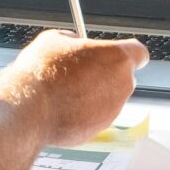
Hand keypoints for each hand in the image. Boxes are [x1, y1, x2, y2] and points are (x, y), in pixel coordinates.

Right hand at [0, 29, 148, 145]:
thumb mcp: (54, 39)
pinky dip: (83, 113)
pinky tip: (62, 107)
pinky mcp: (98, 130)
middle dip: (104, 74)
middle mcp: (122, 86)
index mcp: (118, 58)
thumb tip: (72, 43)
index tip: (112, 53)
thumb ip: (73, 41)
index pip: (139, 53)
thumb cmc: (43, 73)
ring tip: (64, 91)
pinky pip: (95, 117)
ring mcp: (112, 111)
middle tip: (79, 71)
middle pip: (122, 77)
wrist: (29, 108)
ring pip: (107, 98)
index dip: (124, 52)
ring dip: (92, 94)